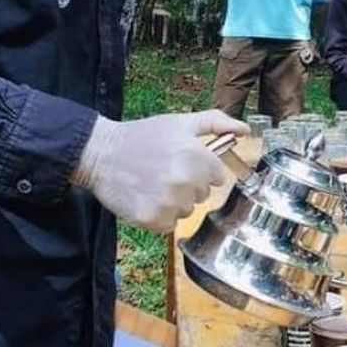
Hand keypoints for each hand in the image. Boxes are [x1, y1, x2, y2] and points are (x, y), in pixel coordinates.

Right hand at [71, 110, 248, 231]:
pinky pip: (169, 225)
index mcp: (198, 157)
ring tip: (154, 183)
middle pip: (203, 195)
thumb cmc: (143, 136)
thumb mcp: (181, 122)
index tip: (186, 162)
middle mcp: (187, 181)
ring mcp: (170, 203)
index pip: (219, 177)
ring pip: (187, 211)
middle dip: (190, 185)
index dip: (204, 169)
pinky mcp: (153, 220)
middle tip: (165, 170)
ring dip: (175, 201)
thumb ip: (217, 123)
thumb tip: (245, 130)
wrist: (102, 153)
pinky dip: (160, 215)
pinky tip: (146, 197)